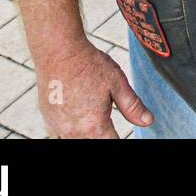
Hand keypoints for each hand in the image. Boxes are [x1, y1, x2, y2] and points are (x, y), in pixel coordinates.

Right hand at [35, 39, 152, 137]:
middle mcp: (73, 131)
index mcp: (94, 125)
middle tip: (106, 119)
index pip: (111, 143)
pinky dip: (70, 130)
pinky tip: (75, 116)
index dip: (118, 139)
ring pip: (75, 140)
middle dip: (103, 135)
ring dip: (86, 134)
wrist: (59, 52)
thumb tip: (148, 121)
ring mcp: (57, 126)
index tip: (119, 132)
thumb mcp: (118, 83)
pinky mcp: (47, 119)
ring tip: (91, 119)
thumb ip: (132, 106)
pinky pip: (60, 133)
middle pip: (93, 142)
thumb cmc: (89, 65)